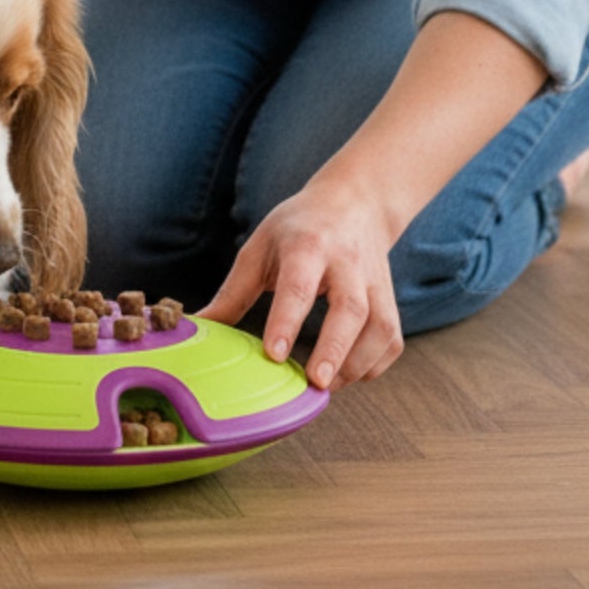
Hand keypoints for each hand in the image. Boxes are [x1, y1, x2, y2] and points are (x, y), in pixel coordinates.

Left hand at [197, 170, 405, 389]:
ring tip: (325, 386)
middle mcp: (347, 263)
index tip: (275, 354)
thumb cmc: (298, 227)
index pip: (299, 285)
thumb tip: (197, 327)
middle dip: (334, 348)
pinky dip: (375, 364)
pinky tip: (349, 374)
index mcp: (308, 245)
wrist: (355, 202)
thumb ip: (233, 291)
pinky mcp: (390, 299)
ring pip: (380, 327)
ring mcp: (375, 281)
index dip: (287, 320)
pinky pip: (392, 339)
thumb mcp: (260, 246)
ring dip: (356, 363)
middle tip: (315, 382)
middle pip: (351, 308)